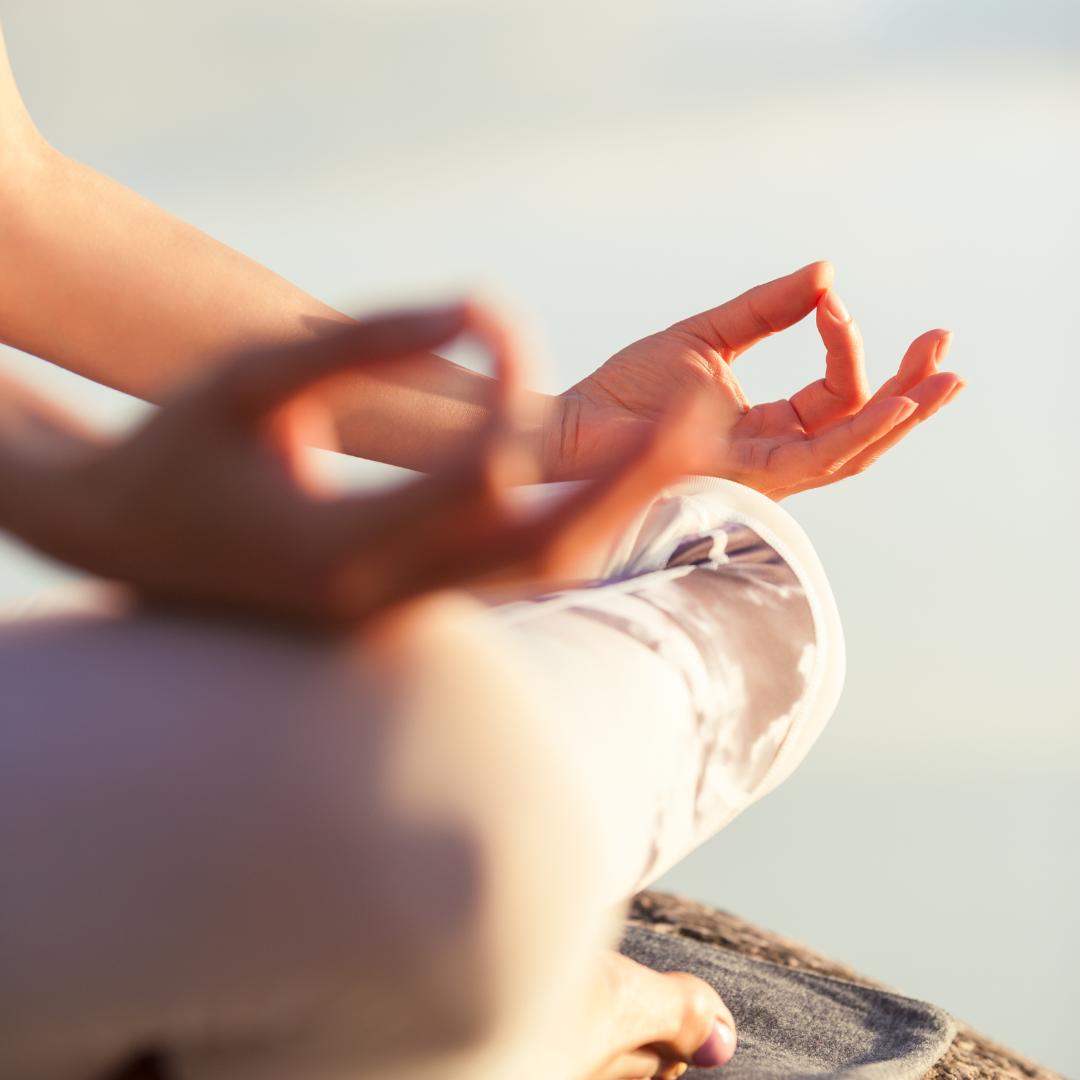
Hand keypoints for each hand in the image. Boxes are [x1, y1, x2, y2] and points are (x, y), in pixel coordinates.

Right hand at [0, 304, 705, 626]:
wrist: (133, 546)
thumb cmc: (176, 454)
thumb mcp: (249, 381)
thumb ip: (361, 342)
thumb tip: (481, 306)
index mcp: (333, 551)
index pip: (471, 481)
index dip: (508, 396)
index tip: (508, 328)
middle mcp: (383, 600)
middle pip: (543, 546)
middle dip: (633, 478)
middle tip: (706, 408)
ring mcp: (404, 617)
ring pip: (543, 570)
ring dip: (621, 504)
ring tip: (688, 438)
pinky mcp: (416, 611)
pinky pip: (518, 573)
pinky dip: (577, 522)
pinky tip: (619, 475)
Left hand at [544, 262, 965, 498]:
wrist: (573, 422)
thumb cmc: (626, 389)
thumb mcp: (709, 336)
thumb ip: (768, 310)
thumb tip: (827, 273)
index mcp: (767, 427)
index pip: (832, 396)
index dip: (848, 350)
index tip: (836, 302)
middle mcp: (772, 457)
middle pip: (858, 433)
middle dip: (908, 393)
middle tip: (946, 348)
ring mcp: (760, 474)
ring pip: (850, 452)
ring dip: (900, 415)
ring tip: (943, 377)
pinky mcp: (743, 476)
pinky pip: (815, 460)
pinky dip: (858, 432)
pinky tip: (895, 402)